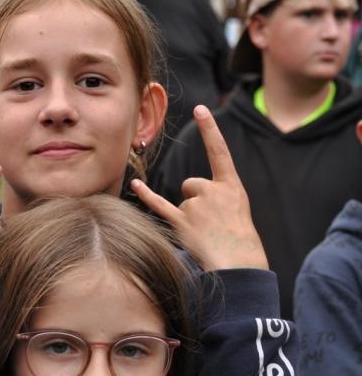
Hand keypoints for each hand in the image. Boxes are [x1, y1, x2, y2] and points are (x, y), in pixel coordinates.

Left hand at [130, 105, 267, 271]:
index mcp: (232, 187)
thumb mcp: (238, 211)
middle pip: (192, 184)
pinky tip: (136, 184)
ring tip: (206, 233)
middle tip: (212, 222)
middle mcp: (213, 191)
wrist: (239, 267)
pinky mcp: (181, 222)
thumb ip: (219, 197)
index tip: (200, 108)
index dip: (210, 129)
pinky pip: (160, 205)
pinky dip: (147, 195)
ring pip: (183, 200)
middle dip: (197, 199)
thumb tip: (194, 197)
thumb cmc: (241, 242)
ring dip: (189, 215)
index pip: (219, 151)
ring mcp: (196, 206)